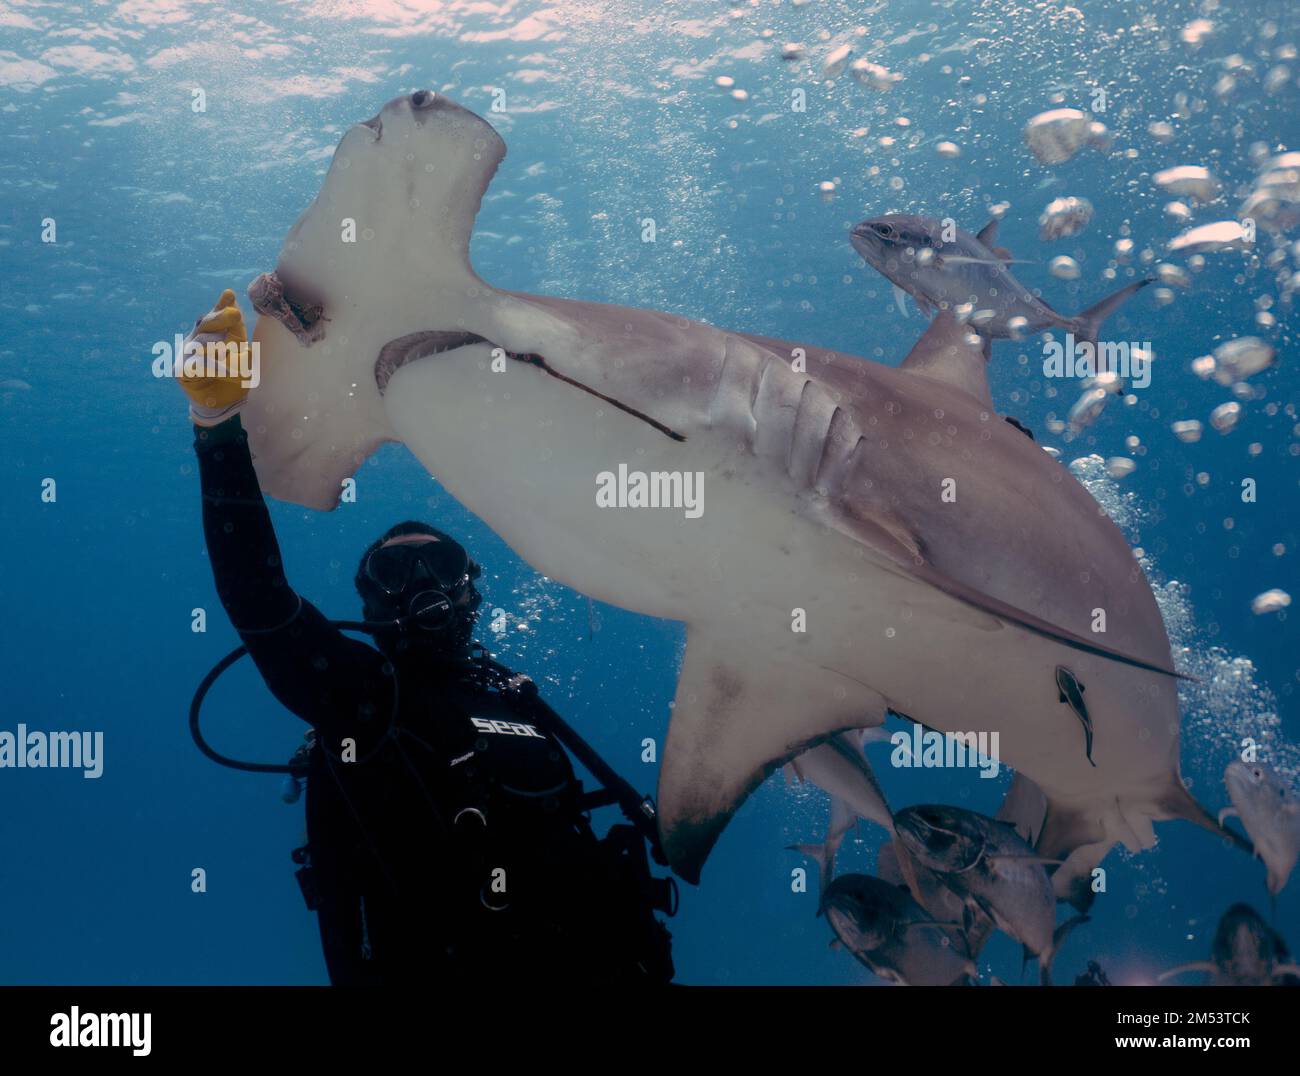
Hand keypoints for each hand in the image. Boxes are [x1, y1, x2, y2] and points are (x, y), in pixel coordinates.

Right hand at [180, 289, 252, 426]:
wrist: (222, 402)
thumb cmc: (232, 375)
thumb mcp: (240, 353)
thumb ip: (237, 334)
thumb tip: (236, 309)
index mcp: (212, 332)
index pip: (216, 315)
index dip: (221, 304)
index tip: (230, 294)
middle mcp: (197, 339)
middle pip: (205, 324)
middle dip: (219, 317)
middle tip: (235, 313)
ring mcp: (187, 353)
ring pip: (200, 343)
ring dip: (217, 346)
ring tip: (231, 349)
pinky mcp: (182, 370)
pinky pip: (196, 365)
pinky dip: (212, 366)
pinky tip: (225, 369)